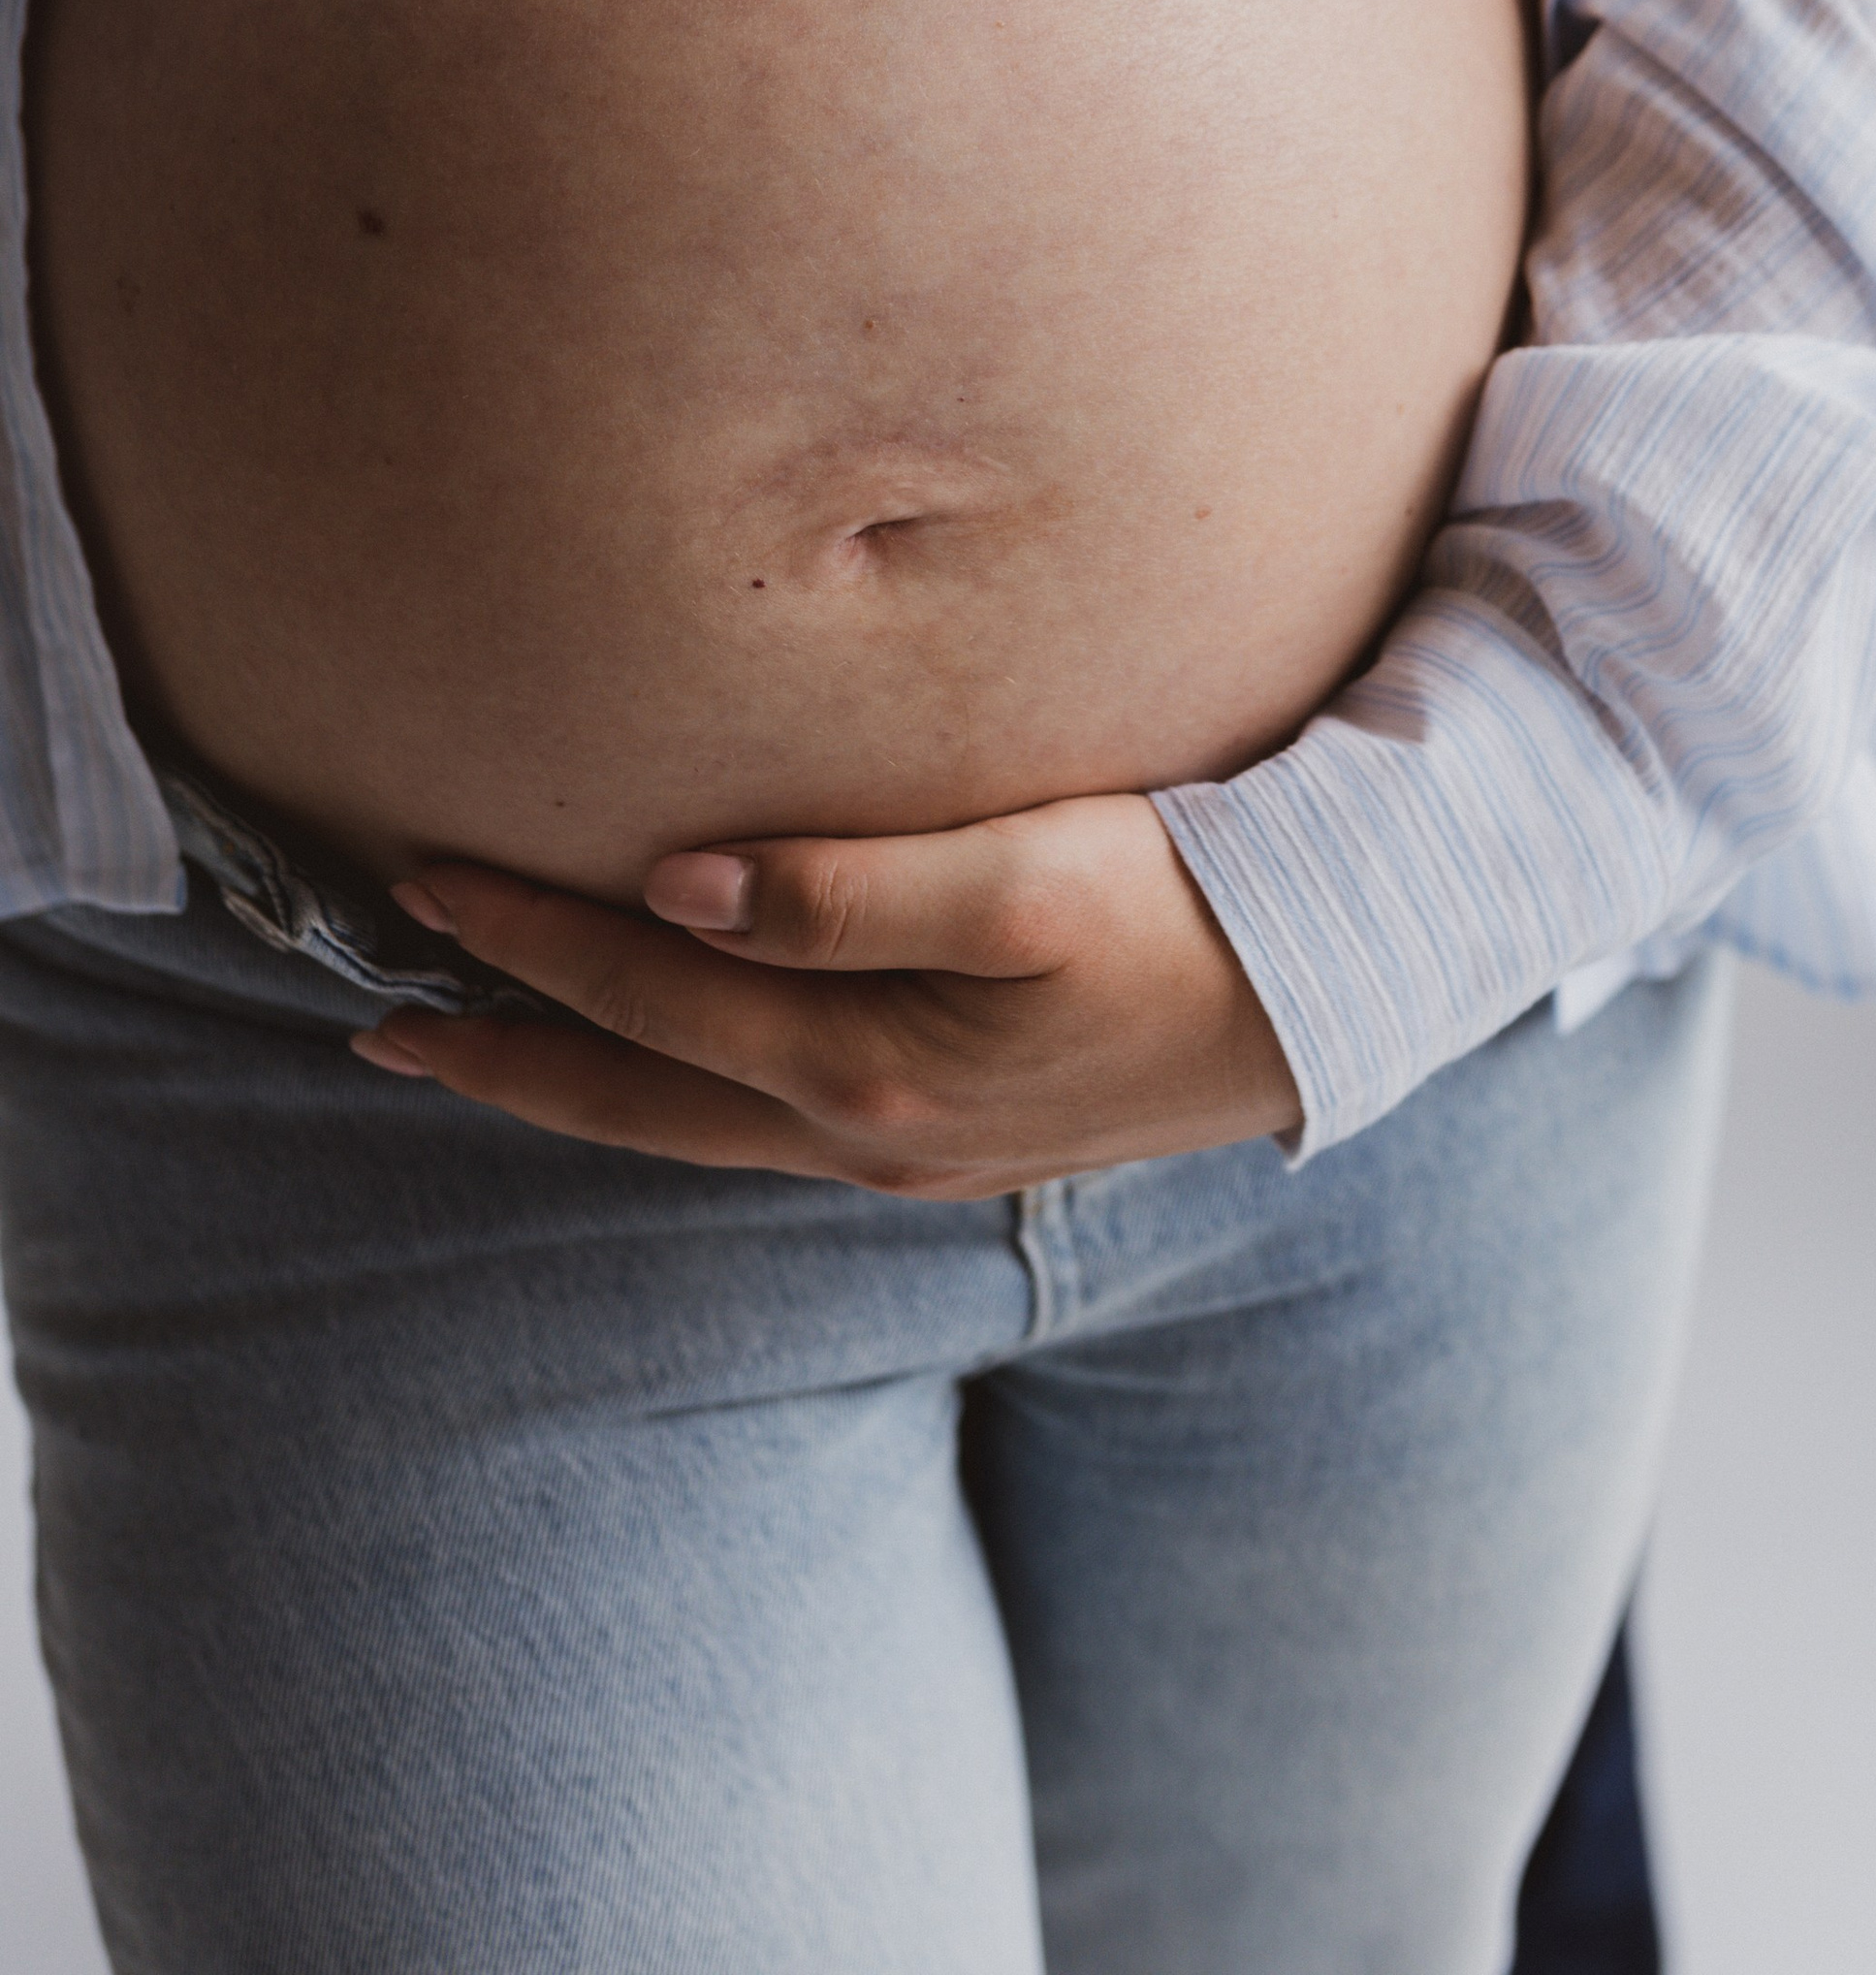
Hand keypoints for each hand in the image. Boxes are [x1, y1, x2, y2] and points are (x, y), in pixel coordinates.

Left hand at [353, 794, 1301, 1195]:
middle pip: (641, 1097)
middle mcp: (871, 1134)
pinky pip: (765, 1129)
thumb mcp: (1039, 878)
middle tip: (380, 1011)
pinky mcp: (962, 1135)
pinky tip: (670, 1071)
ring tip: (481, 1049)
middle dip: (507, 1051)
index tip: (420, 877)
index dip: (529, 937)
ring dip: (580, 1087)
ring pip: (697, 1127)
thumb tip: (679, 888)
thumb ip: (856, 887)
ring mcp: (914, 1151)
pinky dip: (678, 1100)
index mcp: (873, 1070)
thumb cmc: (1201, 902)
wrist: (1341, 991)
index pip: (652, 993)